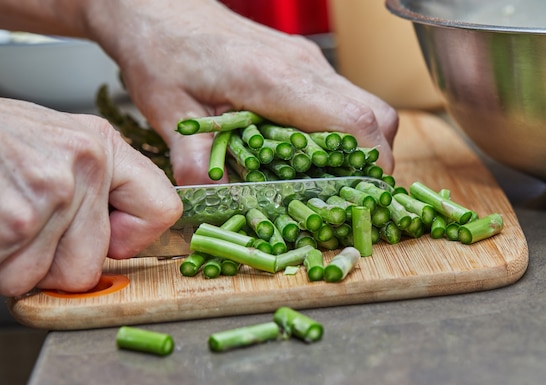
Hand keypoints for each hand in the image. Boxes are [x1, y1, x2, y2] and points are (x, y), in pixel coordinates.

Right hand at [0, 99, 181, 295]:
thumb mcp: (56, 140)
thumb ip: (97, 183)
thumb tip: (125, 235)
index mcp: (102, 145)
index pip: (163, 210)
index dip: (133, 238)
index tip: (109, 235)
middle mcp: (84, 166)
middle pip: (89, 266)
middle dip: (50, 261)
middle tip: (24, 224)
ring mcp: (49, 193)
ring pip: (43, 278)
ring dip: (14, 263)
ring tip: (1, 219)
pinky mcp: (14, 221)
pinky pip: (11, 278)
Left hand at [85, 0, 398, 184]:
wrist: (161, 10)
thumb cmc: (164, 52)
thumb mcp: (169, 111)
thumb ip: (194, 159)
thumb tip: (210, 197)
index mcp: (275, 81)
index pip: (354, 120)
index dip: (372, 162)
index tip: (365, 193)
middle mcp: (304, 67)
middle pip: (376, 114)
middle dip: (374, 159)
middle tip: (348, 192)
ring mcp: (308, 62)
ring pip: (366, 105)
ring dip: (360, 145)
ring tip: (329, 175)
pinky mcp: (303, 63)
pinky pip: (343, 98)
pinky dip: (342, 129)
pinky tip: (309, 149)